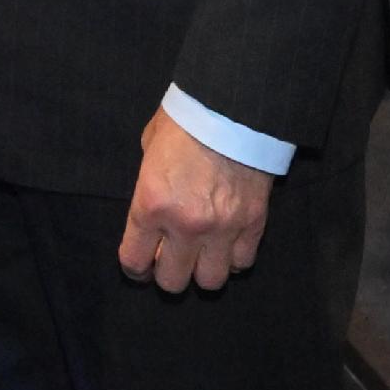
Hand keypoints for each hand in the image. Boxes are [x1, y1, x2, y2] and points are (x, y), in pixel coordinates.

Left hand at [118, 106, 272, 292]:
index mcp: (151, 205)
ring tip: (202, 255)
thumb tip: (152, 206)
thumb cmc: (185, 121)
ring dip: (203, 270)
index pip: (135, 261)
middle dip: (168, 274)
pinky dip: (233, 258)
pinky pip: (242, 263)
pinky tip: (227, 244)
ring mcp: (222, 228)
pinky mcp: (254, 224)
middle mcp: (185, 225)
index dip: (136, 269)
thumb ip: (148, 185)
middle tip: (172, 260)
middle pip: (173, 282)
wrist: (234, 107)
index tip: (141, 265)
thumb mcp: (149, 148)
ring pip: (211, 281)